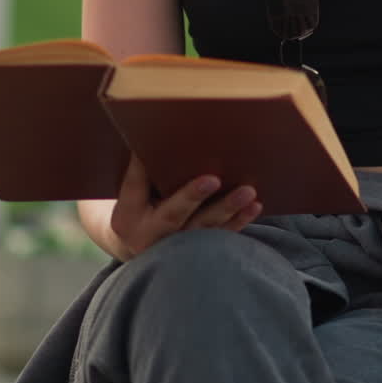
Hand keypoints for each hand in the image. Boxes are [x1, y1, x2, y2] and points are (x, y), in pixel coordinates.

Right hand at [110, 154, 262, 257]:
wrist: (140, 245)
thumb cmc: (139, 204)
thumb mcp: (132, 192)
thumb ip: (142, 171)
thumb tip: (154, 130)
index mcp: (127, 216)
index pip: (136, 186)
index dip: (144, 169)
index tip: (151, 151)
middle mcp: (150, 235)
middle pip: (173, 214)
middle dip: (193, 196)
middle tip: (213, 179)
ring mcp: (176, 247)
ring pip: (204, 227)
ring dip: (227, 208)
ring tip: (247, 191)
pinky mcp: (199, 252)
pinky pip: (222, 236)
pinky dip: (239, 220)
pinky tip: (254, 205)